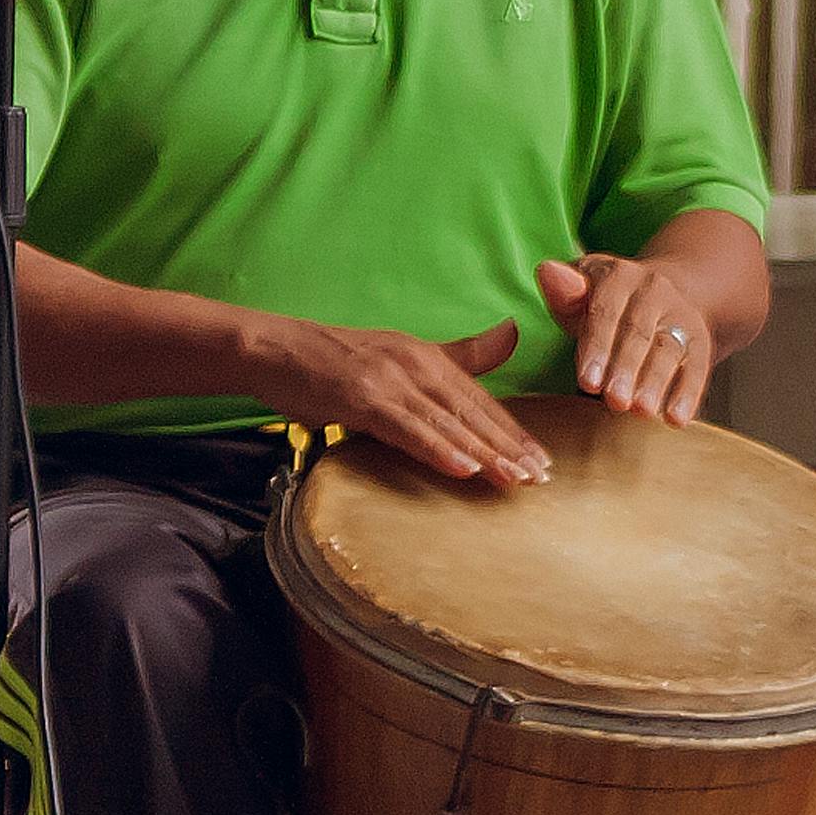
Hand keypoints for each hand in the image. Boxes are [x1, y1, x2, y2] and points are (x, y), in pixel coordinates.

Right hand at [262, 312, 548, 484]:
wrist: (274, 349)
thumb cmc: (333, 359)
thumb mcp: (400, 352)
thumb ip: (457, 354)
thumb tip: (511, 335)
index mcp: (426, 356)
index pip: (478, 400)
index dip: (511, 430)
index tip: (541, 460)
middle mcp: (414, 364)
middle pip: (470, 412)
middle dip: (507, 446)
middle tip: (540, 478)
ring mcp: (388, 380)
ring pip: (446, 422)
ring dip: (483, 453)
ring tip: (513, 479)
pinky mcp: (361, 398)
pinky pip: (407, 428)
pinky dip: (437, 448)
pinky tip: (463, 467)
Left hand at [536, 251, 720, 423]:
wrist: (663, 295)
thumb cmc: (605, 305)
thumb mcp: (580, 295)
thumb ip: (564, 293)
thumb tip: (547, 272)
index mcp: (619, 275)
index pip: (606, 312)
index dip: (596, 347)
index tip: (587, 382)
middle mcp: (654, 289)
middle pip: (638, 332)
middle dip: (626, 369)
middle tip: (615, 402)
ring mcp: (681, 314)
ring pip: (668, 349)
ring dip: (655, 382)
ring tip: (642, 411)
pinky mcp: (700, 340)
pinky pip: (697, 366)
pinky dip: (687, 394)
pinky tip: (675, 419)